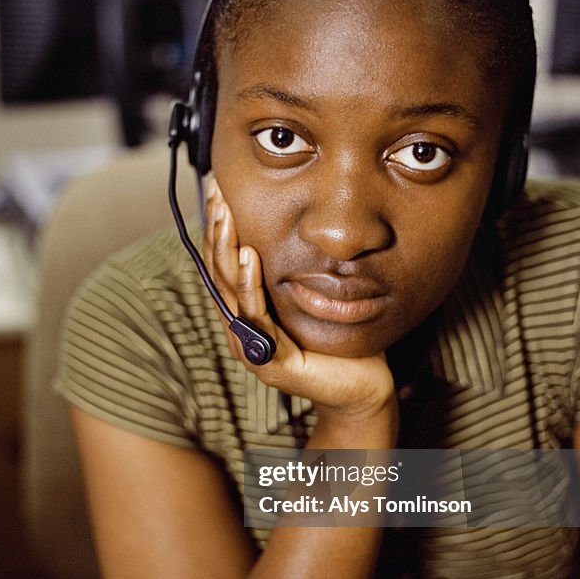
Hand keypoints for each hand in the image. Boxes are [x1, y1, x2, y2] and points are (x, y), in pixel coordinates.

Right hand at [203, 179, 395, 424]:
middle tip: (217, 195)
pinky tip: (249, 256)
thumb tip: (290, 224)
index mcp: (248, 313)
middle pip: (217, 273)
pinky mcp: (270, 363)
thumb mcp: (313, 295)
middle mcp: (242, 331)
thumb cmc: (339, 341)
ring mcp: (251, 349)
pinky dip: (249, 285)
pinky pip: (255, 317)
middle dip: (216, 231)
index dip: (218, 228)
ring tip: (225, 217)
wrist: (364, 387)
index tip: (220, 191)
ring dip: (225, 250)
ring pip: (229, 291)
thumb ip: (295, 270)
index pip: (223, 265)